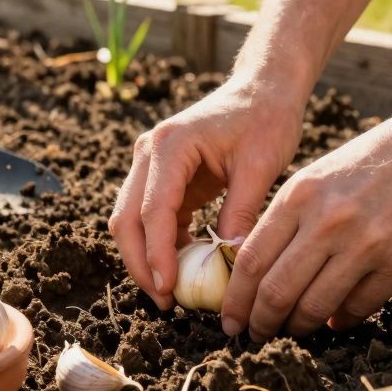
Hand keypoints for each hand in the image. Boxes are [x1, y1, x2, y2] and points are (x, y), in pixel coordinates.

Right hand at [108, 74, 305, 309]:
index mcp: (170, 145)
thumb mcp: (261, 165)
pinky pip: (151, 218)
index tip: (169, 290)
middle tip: (165, 301)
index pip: (153, 210)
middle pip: (126, 219)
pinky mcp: (162, 176)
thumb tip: (230, 260)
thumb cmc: (266, 118)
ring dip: (146, 258)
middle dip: (141, 264)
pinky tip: (184, 269)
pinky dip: (162, 245)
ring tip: (172, 294)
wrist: (263, 89)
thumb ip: (241, 210)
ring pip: (130, 221)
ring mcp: (151, 164)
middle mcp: (149, 152)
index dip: (157, 255)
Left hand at [220, 100, 391, 338]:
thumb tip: (260, 277)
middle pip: (277, 291)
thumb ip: (287, 220)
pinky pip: (359, 307)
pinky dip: (339, 320)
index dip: (235, 299)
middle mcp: (329, 221)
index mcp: (299, 196)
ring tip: (291, 331)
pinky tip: (332, 320)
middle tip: (255, 335)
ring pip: (315, 307)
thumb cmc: (373, 159)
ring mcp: (368, 244)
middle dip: (260, 322)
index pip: (250, 261)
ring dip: (298, 327)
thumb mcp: (317, 177)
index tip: (229, 319)